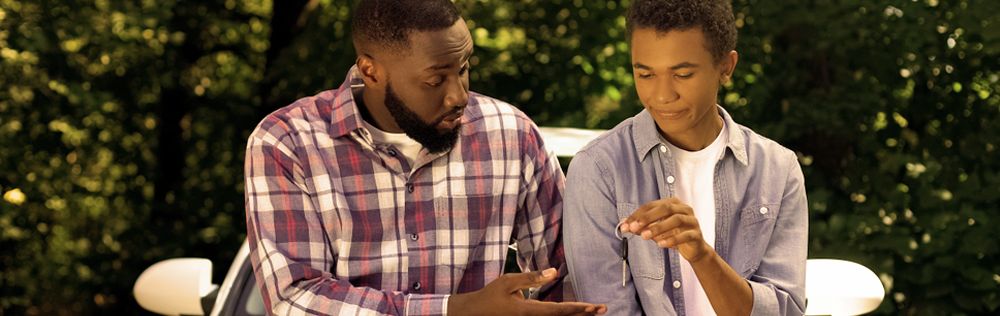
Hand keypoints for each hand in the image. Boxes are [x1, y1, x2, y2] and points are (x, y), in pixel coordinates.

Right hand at [447, 268, 606, 315]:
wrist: (473, 313)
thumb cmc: (489, 296)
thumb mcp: (507, 281)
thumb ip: (531, 278)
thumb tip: (554, 272)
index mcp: (528, 310)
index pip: (559, 310)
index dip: (579, 308)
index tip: (594, 306)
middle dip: (583, 314)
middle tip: (602, 309)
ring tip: (592, 311)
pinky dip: (562, 315)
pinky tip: (569, 312)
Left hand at [621, 198, 712, 262]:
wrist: (694, 249)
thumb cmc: (673, 235)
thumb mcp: (655, 230)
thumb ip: (641, 227)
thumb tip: (624, 226)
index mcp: (672, 203)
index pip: (652, 205)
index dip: (638, 214)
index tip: (626, 224)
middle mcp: (683, 208)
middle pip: (665, 208)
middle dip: (648, 218)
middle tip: (634, 228)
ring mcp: (692, 220)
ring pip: (676, 219)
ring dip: (658, 227)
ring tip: (645, 236)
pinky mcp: (696, 234)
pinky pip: (685, 235)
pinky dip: (672, 239)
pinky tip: (661, 244)